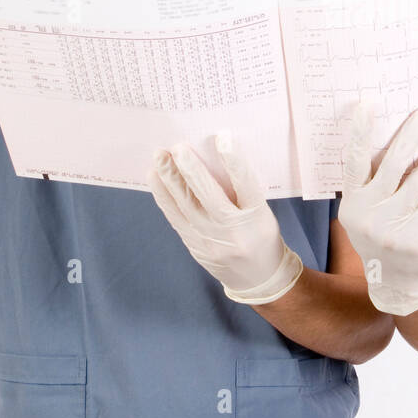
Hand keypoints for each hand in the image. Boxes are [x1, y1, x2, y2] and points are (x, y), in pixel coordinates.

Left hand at [147, 133, 302, 304]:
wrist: (258, 279)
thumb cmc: (262, 237)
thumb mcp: (263, 213)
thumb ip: (242, 191)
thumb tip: (212, 159)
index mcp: (257, 218)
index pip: (246, 186)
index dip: (234, 161)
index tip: (223, 138)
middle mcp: (233, 231)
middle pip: (210, 196)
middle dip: (192, 169)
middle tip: (178, 146)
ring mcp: (210, 240)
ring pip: (186, 205)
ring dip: (170, 178)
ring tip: (159, 156)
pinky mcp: (194, 245)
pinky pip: (174, 217)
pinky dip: (163, 195)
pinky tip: (154, 177)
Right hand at [337, 103, 417, 315]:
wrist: (395, 280)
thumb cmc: (380, 233)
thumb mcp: (365, 211)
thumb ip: (372, 183)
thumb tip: (392, 139)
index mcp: (352, 203)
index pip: (354, 161)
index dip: (360, 132)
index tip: (367, 105)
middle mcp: (368, 214)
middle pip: (391, 165)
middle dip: (409, 135)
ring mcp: (393, 227)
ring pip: (417, 181)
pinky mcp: (417, 236)